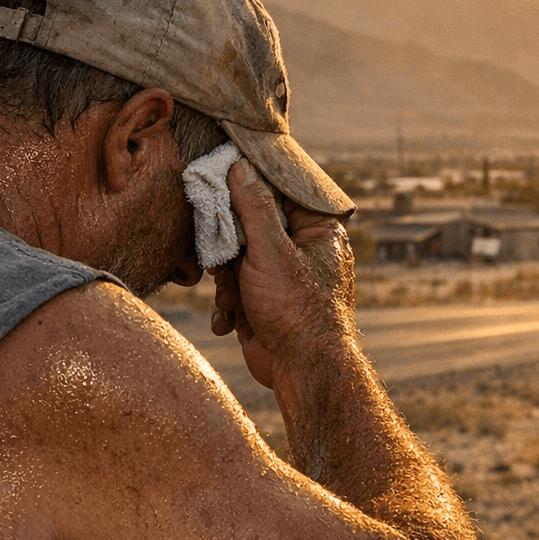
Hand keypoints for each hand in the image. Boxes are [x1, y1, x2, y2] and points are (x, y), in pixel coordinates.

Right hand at [210, 159, 353, 388]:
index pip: (280, 191)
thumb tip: (239, 167)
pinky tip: (230, 320)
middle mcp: (302, 249)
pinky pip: (237, 289)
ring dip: (226, 282)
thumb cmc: (298, 309)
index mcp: (318, 230)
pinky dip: (229, 305)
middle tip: (222, 261)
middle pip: (252, 226)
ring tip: (231, 300)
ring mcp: (283, 277)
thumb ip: (254, 208)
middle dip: (230, 249)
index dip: (248, 185)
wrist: (302, 372)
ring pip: (238, 259)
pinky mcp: (266, 301)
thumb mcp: (272, 251)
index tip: (220, 174)